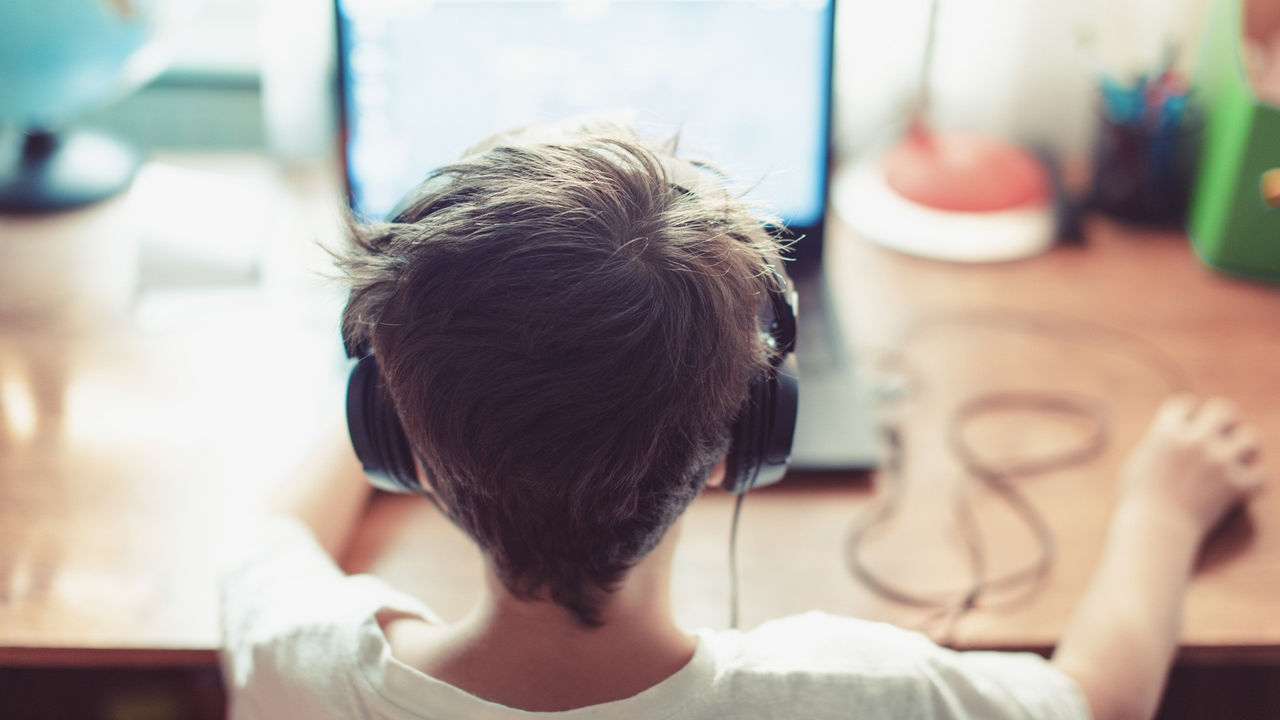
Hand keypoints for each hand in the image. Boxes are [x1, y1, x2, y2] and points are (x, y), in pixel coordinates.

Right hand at [1118, 395, 1266, 540]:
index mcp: (1166, 431)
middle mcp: (1195, 440)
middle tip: (1220, 435)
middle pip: (1224, 410)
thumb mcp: (1138, 461)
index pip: (1185, 403)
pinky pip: (1260, 475)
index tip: (1188, 425)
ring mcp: (1219, 461)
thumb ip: (1158, 441)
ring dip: (1244, 447)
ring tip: (1236, 458)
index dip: (1187, 413)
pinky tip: (1241, 486)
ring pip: (1250, 437)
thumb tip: (1172, 431)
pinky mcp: (1236, 485)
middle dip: (1223, 421)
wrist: (1155, 530)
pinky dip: (1252, 482)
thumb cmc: (1138, 499)